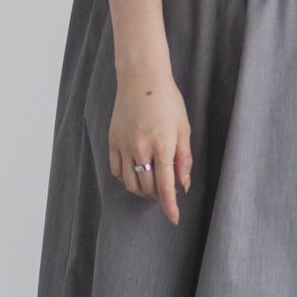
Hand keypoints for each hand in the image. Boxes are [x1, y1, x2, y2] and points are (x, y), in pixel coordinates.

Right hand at [109, 69, 191, 224]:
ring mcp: (124, 145)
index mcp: (162, 144)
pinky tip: (136, 174)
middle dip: (159, 195)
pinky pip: (117, 171)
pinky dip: (127, 179)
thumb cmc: (167, 100)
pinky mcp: (112, 141)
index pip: (166, 185)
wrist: (141, 78)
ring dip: (143, 190)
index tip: (174, 219)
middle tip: (167, 191)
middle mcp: (141, 147)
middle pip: (148, 187)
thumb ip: (184, 158)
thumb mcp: (183, 128)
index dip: (170, 205)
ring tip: (152, 185)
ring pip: (131, 183)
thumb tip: (183, 185)